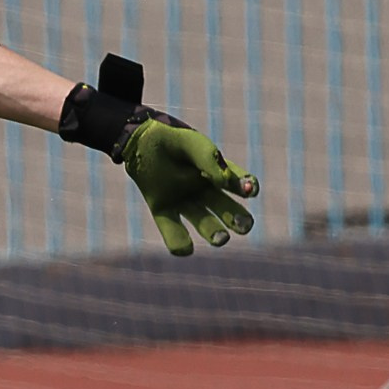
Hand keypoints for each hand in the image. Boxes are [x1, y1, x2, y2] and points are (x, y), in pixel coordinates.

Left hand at [121, 116, 260, 256]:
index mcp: (217, 172)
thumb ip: (208, 158)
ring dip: (213, 232)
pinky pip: (171, 228)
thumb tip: (225, 181)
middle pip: (225, 208)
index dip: (247, 187)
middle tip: (244, 226)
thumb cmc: (170, 139)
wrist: (138, 138)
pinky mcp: (162, 208)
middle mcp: (204, 190)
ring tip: (221, 239)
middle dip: (237, 219)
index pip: (239, 184)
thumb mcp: (191, 143)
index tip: (249, 190)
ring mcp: (183, 200)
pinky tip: (184, 249)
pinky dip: (178, 241)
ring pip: (203, 222)